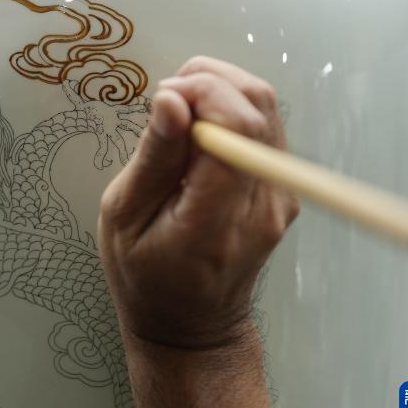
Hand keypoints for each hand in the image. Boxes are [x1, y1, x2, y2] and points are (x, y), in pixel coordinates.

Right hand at [98, 56, 298, 349]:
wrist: (192, 325)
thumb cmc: (146, 278)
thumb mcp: (123, 217)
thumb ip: (154, 157)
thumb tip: (172, 100)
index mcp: (215, 220)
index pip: (237, 127)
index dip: (201, 91)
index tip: (163, 99)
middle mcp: (262, 205)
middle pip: (259, 105)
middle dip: (209, 81)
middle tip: (167, 100)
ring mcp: (281, 196)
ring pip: (267, 106)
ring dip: (221, 91)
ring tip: (180, 114)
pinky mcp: (283, 188)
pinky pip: (266, 126)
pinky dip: (231, 110)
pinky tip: (199, 131)